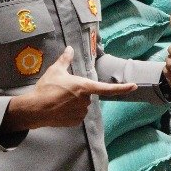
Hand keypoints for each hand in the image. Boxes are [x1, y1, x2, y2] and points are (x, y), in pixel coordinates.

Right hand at [7, 47, 135, 130]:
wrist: (36, 109)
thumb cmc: (47, 88)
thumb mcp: (55, 70)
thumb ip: (65, 59)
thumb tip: (69, 48)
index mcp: (84, 87)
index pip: (107, 88)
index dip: (122, 88)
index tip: (134, 86)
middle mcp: (86, 101)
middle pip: (87, 95)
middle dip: (79, 93)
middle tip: (63, 90)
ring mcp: (81, 113)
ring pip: (82, 106)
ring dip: (74, 103)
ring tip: (59, 99)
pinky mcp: (75, 122)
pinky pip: (76, 115)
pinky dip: (70, 112)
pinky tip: (59, 109)